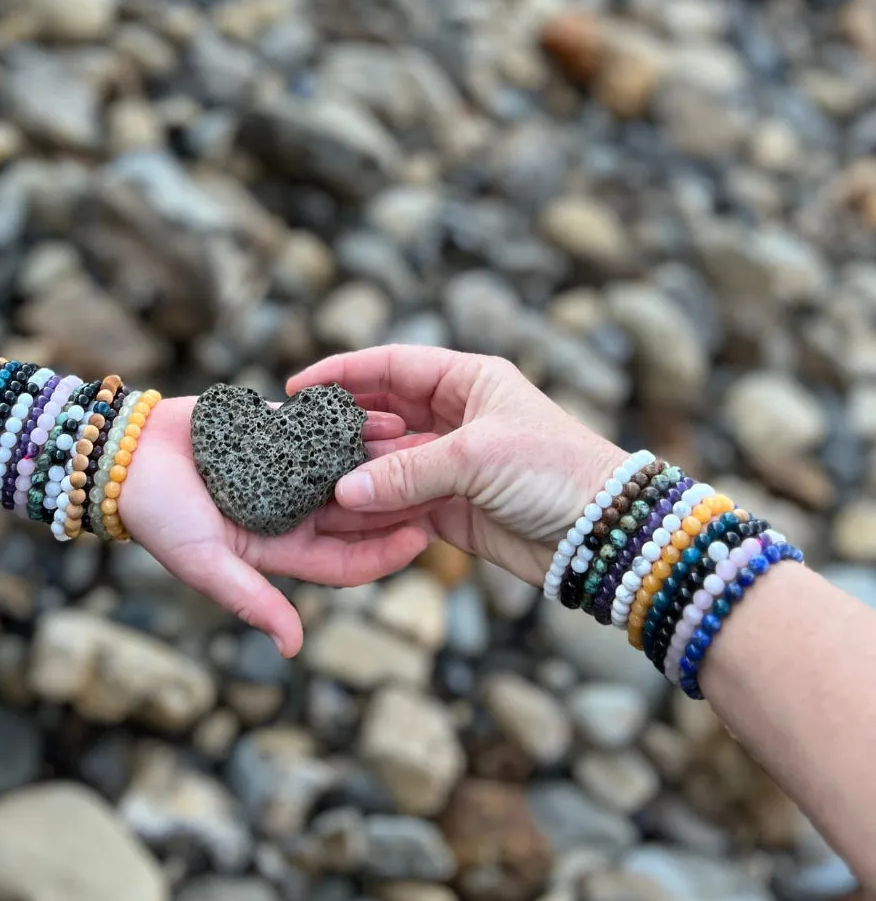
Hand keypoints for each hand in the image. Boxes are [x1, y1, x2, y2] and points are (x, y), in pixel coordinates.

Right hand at [118, 396, 431, 655]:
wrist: (119, 456)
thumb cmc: (157, 515)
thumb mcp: (205, 563)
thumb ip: (251, 599)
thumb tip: (293, 648)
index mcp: (277, 550)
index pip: (345, 561)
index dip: (384, 553)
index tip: (424, 537)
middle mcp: (286, 513)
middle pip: (354, 512)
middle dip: (396, 501)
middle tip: (441, 485)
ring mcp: (281, 471)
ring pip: (344, 468)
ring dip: (380, 459)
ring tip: (421, 444)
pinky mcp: (271, 432)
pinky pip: (320, 429)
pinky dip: (348, 422)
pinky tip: (380, 411)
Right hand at [288, 347, 625, 585]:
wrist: (605, 534)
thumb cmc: (556, 472)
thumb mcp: (477, 458)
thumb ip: (406, 472)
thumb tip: (343, 491)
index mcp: (467, 380)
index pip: (391, 366)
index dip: (343, 373)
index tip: (297, 386)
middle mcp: (455, 417)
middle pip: (382, 414)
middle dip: (341, 427)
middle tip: (295, 441)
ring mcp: (451, 464)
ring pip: (385, 463)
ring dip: (352, 473)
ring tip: (308, 482)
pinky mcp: (450, 507)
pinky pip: (398, 502)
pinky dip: (371, 509)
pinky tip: (339, 514)